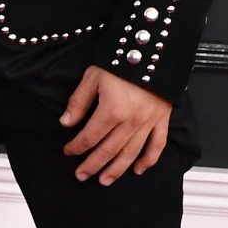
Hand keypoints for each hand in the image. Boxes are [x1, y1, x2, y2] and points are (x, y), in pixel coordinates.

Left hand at [60, 65, 172, 185]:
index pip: (90, 136)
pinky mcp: (162, 119)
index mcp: (112, 110)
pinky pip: (157, 145)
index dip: (77, 147)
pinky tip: (139, 170)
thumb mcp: (93, 76)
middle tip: (81, 175)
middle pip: (108, 150)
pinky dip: (149, 160)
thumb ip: (79, 102)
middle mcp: (131, 121)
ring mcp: (148, 122)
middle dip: (92, 165)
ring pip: (131, 153)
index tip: (68, 151)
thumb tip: (65, 123)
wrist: (153, 47)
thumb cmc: (121, 58)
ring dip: (117, 169)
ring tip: (105, 180)